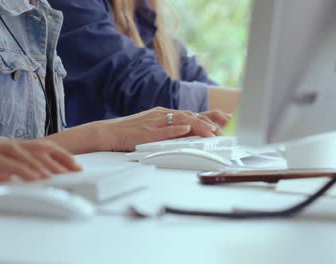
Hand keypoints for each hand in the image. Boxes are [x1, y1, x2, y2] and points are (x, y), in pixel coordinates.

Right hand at [0, 138, 81, 182]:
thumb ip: (15, 163)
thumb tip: (36, 172)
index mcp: (6, 146)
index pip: (39, 147)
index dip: (60, 155)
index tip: (77, 166)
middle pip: (27, 150)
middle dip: (49, 162)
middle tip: (67, 174)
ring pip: (4, 159)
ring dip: (24, 168)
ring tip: (41, 178)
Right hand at [100, 107, 227, 151]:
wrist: (109, 132)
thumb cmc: (130, 131)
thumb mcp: (154, 128)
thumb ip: (170, 130)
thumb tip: (187, 134)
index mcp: (165, 114)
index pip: (191, 114)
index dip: (209, 117)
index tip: (226, 119)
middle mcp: (162, 115)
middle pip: (190, 116)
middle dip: (209, 121)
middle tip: (225, 127)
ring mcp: (155, 123)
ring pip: (180, 121)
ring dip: (197, 126)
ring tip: (211, 132)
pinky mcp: (147, 132)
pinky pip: (163, 130)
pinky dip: (175, 129)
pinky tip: (185, 130)